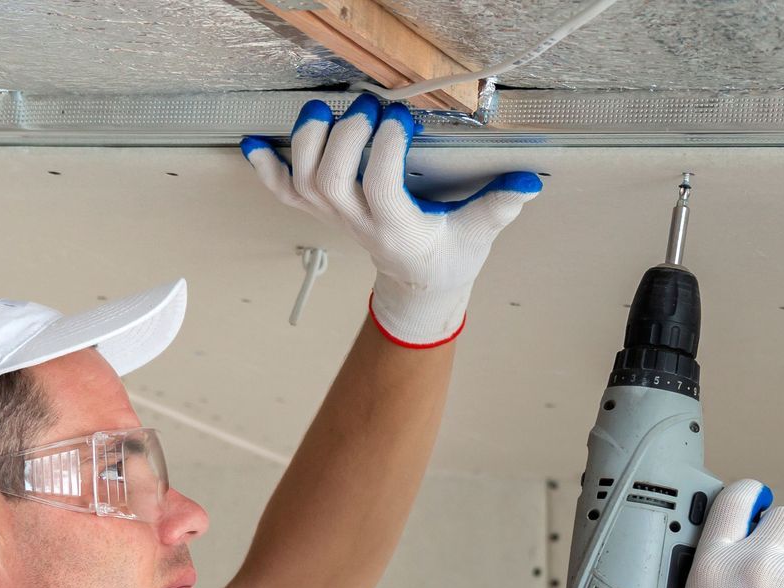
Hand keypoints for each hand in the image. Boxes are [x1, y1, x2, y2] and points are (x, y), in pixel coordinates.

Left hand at [240, 95, 542, 346]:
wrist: (419, 286)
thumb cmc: (449, 258)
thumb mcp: (479, 235)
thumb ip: (500, 207)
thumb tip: (528, 183)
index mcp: (398, 229)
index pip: (380, 187)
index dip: (384, 149)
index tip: (401, 120)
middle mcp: (360, 223)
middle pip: (330, 180)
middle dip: (344, 136)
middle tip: (368, 106)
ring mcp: (337, 218)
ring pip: (303, 183)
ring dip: (305, 143)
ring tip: (324, 111)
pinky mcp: (325, 211)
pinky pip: (285, 192)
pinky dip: (267, 168)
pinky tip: (256, 144)